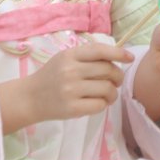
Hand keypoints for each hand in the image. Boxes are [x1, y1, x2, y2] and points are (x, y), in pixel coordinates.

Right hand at [0, 41, 131, 132]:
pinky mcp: (71, 108)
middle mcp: (70, 71)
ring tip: (108, 94)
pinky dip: (104, 104)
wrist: (29, 98)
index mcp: (70, 55)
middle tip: (116, 81)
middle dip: (118, 76)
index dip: (119, 53)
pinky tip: (98, 103)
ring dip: (113, 92)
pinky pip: (100, 105)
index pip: (100, 50)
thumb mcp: (66, 59)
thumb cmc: (52, 76)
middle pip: (108, 70)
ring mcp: (70, 90)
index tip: (130, 58)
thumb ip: (88, 56)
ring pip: (107, 88)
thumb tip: (120, 56)